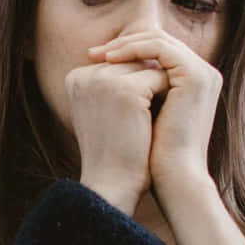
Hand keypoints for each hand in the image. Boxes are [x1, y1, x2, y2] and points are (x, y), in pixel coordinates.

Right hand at [64, 56, 169, 213]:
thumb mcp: (104, 111)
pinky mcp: (125, 90)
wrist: (112, 184)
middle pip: (132, 60)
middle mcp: (85, 74)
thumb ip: (114, 83)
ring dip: (159, 86)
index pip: (117, 62)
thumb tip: (147, 60)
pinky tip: (166, 113)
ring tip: (160, 111)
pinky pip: (159, 77)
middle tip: (157, 109)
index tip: (140, 108)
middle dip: (149, 81)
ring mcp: (104, 80)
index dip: (136, 82)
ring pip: (147, 66)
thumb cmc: (113, 152)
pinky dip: (168, 93)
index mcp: (76, 77)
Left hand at [91, 29, 221, 205]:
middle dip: (123, 44)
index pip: (157, 51)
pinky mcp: (196, 77)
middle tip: (92, 53)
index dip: (126, 51)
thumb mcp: (141, 112)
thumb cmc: (153, 152)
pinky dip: (134, 49)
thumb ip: (134, 88)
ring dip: (125, 44)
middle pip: (157, 41)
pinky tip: (111, 60)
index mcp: (192, 81)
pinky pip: (160, 48)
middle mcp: (202, 73)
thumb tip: (104, 70)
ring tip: (99, 56)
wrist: (173, 176)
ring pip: (158, 40)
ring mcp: (202, 73)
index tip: (95, 59)